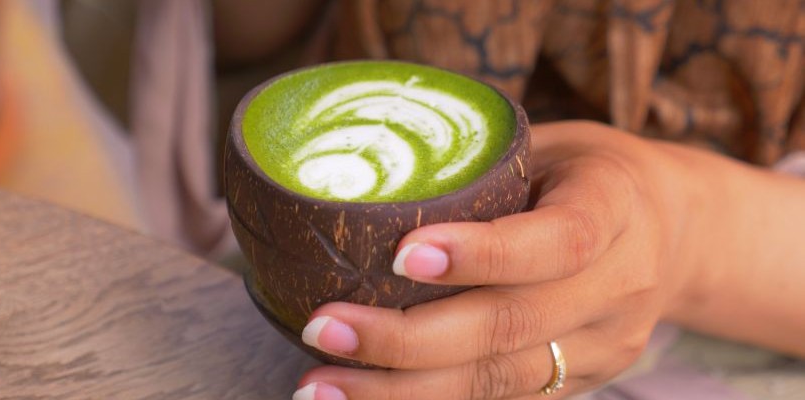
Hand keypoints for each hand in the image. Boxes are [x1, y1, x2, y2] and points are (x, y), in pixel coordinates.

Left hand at [292, 121, 707, 399]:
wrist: (674, 230)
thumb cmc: (587, 173)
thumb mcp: (550, 144)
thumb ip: (481, 167)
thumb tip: (363, 179)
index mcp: (615, 208)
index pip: (557, 241)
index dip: (482, 255)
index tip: (401, 257)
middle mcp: (619, 286)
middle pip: (513, 326)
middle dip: (408, 339)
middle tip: (325, 329)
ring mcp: (603, 345)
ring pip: (499, 380)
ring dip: (400, 390)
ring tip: (322, 386)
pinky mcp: (580, 380)